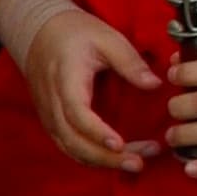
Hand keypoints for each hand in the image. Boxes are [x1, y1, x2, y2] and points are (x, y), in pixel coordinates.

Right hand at [16, 6, 160, 173]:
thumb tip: (155, 84)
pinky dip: (92, 156)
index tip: (119, 144)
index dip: (97, 133)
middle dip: (105, 157)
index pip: (77, 114)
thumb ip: (130, 62)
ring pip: (71, 148)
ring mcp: (50, 114)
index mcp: (66, 81)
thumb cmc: (76, 33)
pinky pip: (69, 145)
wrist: (42, 32)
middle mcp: (53, 103)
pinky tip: (118, 158)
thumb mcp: (107, 39)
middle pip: (73, 140)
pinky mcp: (54, 120)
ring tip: (137, 163)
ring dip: (102, 160)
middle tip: (139, 162)